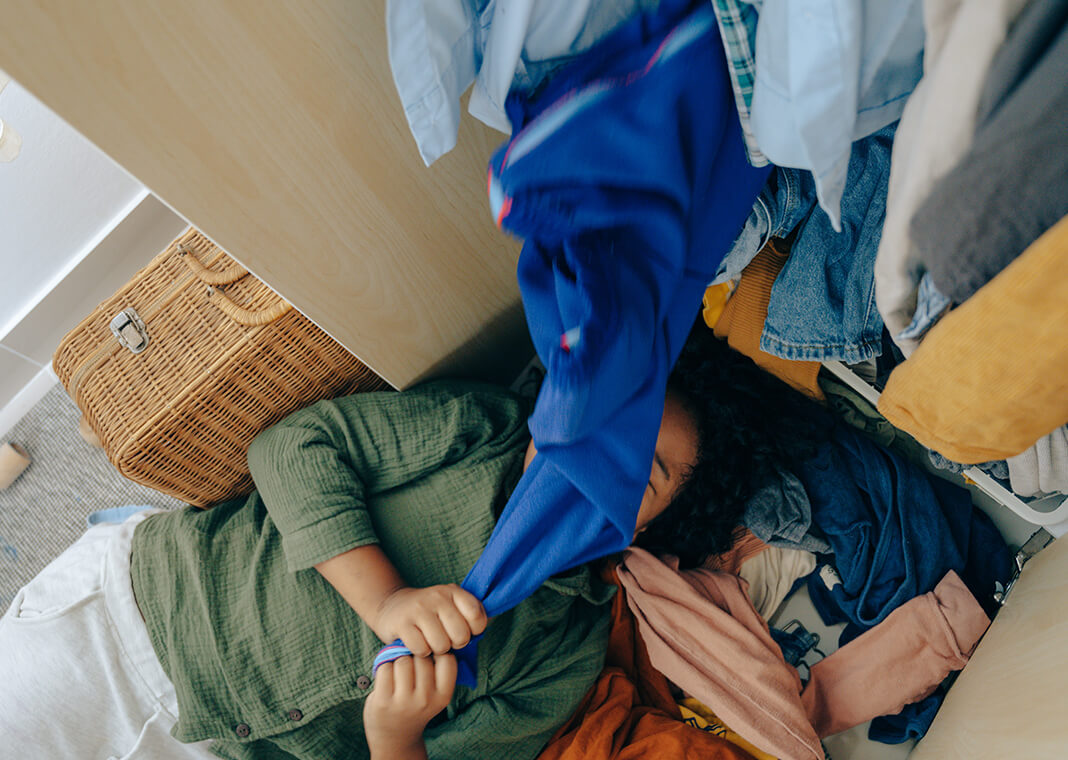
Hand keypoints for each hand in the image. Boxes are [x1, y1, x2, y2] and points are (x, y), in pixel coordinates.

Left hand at [364, 654, 456, 755]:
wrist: (395, 737)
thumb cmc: (416, 705)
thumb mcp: (435, 694)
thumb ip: (436, 671)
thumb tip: (430, 635)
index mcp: (443, 695)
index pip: (447, 658)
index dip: (437, 651)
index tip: (430, 656)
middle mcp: (426, 699)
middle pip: (422, 656)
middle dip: (414, 655)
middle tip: (410, 664)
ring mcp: (404, 701)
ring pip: (403, 660)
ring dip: (398, 660)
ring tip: (398, 671)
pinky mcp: (383, 701)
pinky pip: (385, 667)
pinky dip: (383, 667)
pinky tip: (386, 677)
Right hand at [371, 584, 486, 656]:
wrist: (392, 607)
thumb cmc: (430, 612)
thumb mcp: (452, 605)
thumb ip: (472, 613)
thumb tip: (492, 622)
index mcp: (453, 591)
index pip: (477, 617)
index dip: (474, 631)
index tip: (464, 630)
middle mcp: (437, 596)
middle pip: (461, 636)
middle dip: (454, 644)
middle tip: (445, 638)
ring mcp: (418, 608)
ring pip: (441, 645)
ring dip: (436, 649)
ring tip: (430, 640)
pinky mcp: (402, 622)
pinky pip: (422, 649)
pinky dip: (421, 652)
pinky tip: (417, 642)